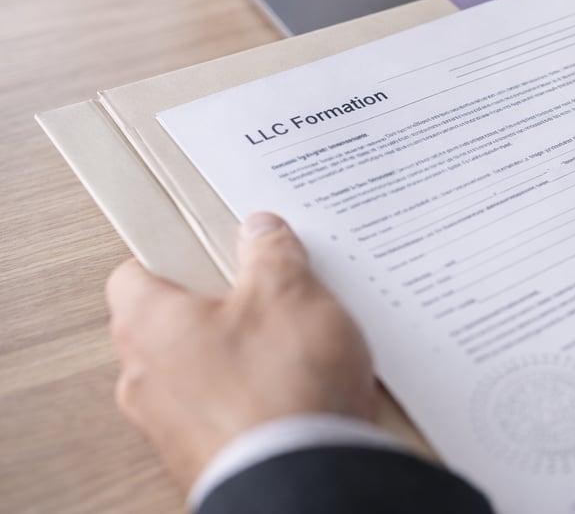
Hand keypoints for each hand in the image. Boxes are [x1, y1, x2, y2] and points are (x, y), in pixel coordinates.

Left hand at [105, 213, 376, 490]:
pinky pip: (226, 410)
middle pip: (173, 323)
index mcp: (148, 324)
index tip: (213, 247)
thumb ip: (270, 252)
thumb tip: (261, 231)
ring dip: (240, 355)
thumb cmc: (281, 385)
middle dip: (220, 306)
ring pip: (201, 370)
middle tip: (268, 292)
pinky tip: (299, 389)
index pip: (134, 274)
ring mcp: (172, 425)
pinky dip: (254, 397)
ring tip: (295, 345)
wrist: (303, 480)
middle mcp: (145, 378)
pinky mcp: (207, 456)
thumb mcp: (289, 292)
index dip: (175, 255)